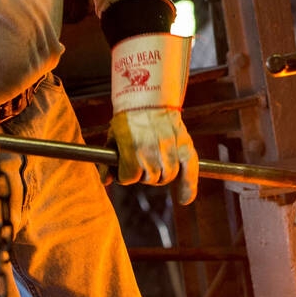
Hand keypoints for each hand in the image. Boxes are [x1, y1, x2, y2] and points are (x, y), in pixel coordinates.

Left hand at [108, 30, 196, 202]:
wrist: (149, 98)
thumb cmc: (128, 118)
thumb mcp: (113, 137)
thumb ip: (108, 162)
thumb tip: (106, 181)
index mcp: (132, 145)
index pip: (130, 176)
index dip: (125, 175)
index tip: (124, 169)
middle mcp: (152, 148)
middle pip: (150, 178)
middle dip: (144, 174)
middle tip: (142, 162)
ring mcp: (170, 146)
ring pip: (168, 176)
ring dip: (161, 174)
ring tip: (157, 164)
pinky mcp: (185, 144)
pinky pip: (189, 170)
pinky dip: (189, 185)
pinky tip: (185, 199)